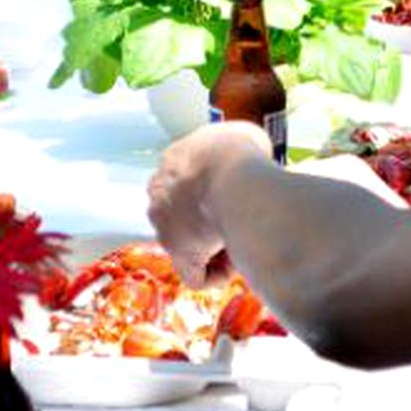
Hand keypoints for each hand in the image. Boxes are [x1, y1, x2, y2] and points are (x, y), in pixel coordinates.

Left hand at [147, 121, 270, 288]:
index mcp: (174, 160)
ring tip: (244, 241)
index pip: (186, 179)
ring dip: (216, 246)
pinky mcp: (179, 256)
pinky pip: (197, 275)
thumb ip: (240, 149)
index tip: (236, 194)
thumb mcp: (246, 135)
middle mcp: (161, 192)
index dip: (214, 190)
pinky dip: (218, 274)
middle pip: (184, 213)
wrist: (233, 181)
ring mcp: (165, 227)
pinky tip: (239, 263)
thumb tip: (249, 161)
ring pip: (191, 244)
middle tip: (239, 220)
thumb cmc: (240, 156)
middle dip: (210, 220)